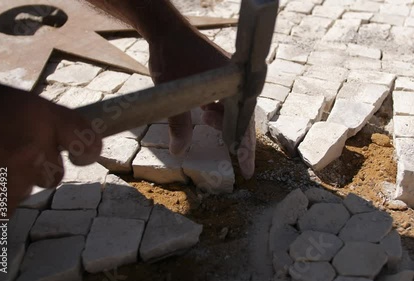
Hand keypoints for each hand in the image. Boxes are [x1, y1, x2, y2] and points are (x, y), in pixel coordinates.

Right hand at [0, 83, 101, 221]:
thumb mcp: (4, 102)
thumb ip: (32, 122)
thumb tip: (53, 142)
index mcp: (38, 115)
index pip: (87, 138)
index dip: (86, 149)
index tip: (81, 153)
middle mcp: (33, 149)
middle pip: (54, 174)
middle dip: (35, 168)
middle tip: (3, 153)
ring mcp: (13, 181)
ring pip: (24, 192)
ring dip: (6, 183)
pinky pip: (1, 208)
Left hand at [147, 28, 255, 178]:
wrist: (166, 31)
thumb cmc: (173, 58)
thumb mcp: (175, 94)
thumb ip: (179, 125)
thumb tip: (179, 152)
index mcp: (234, 85)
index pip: (245, 123)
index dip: (246, 149)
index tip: (248, 170)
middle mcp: (236, 82)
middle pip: (242, 118)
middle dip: (233, 136)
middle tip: (230, 154)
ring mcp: (229, 80)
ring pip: (233, 110)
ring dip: (221, 122)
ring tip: (205, 120)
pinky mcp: (221, 78)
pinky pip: (225, 101)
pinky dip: (216, 112)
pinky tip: (204, 114)